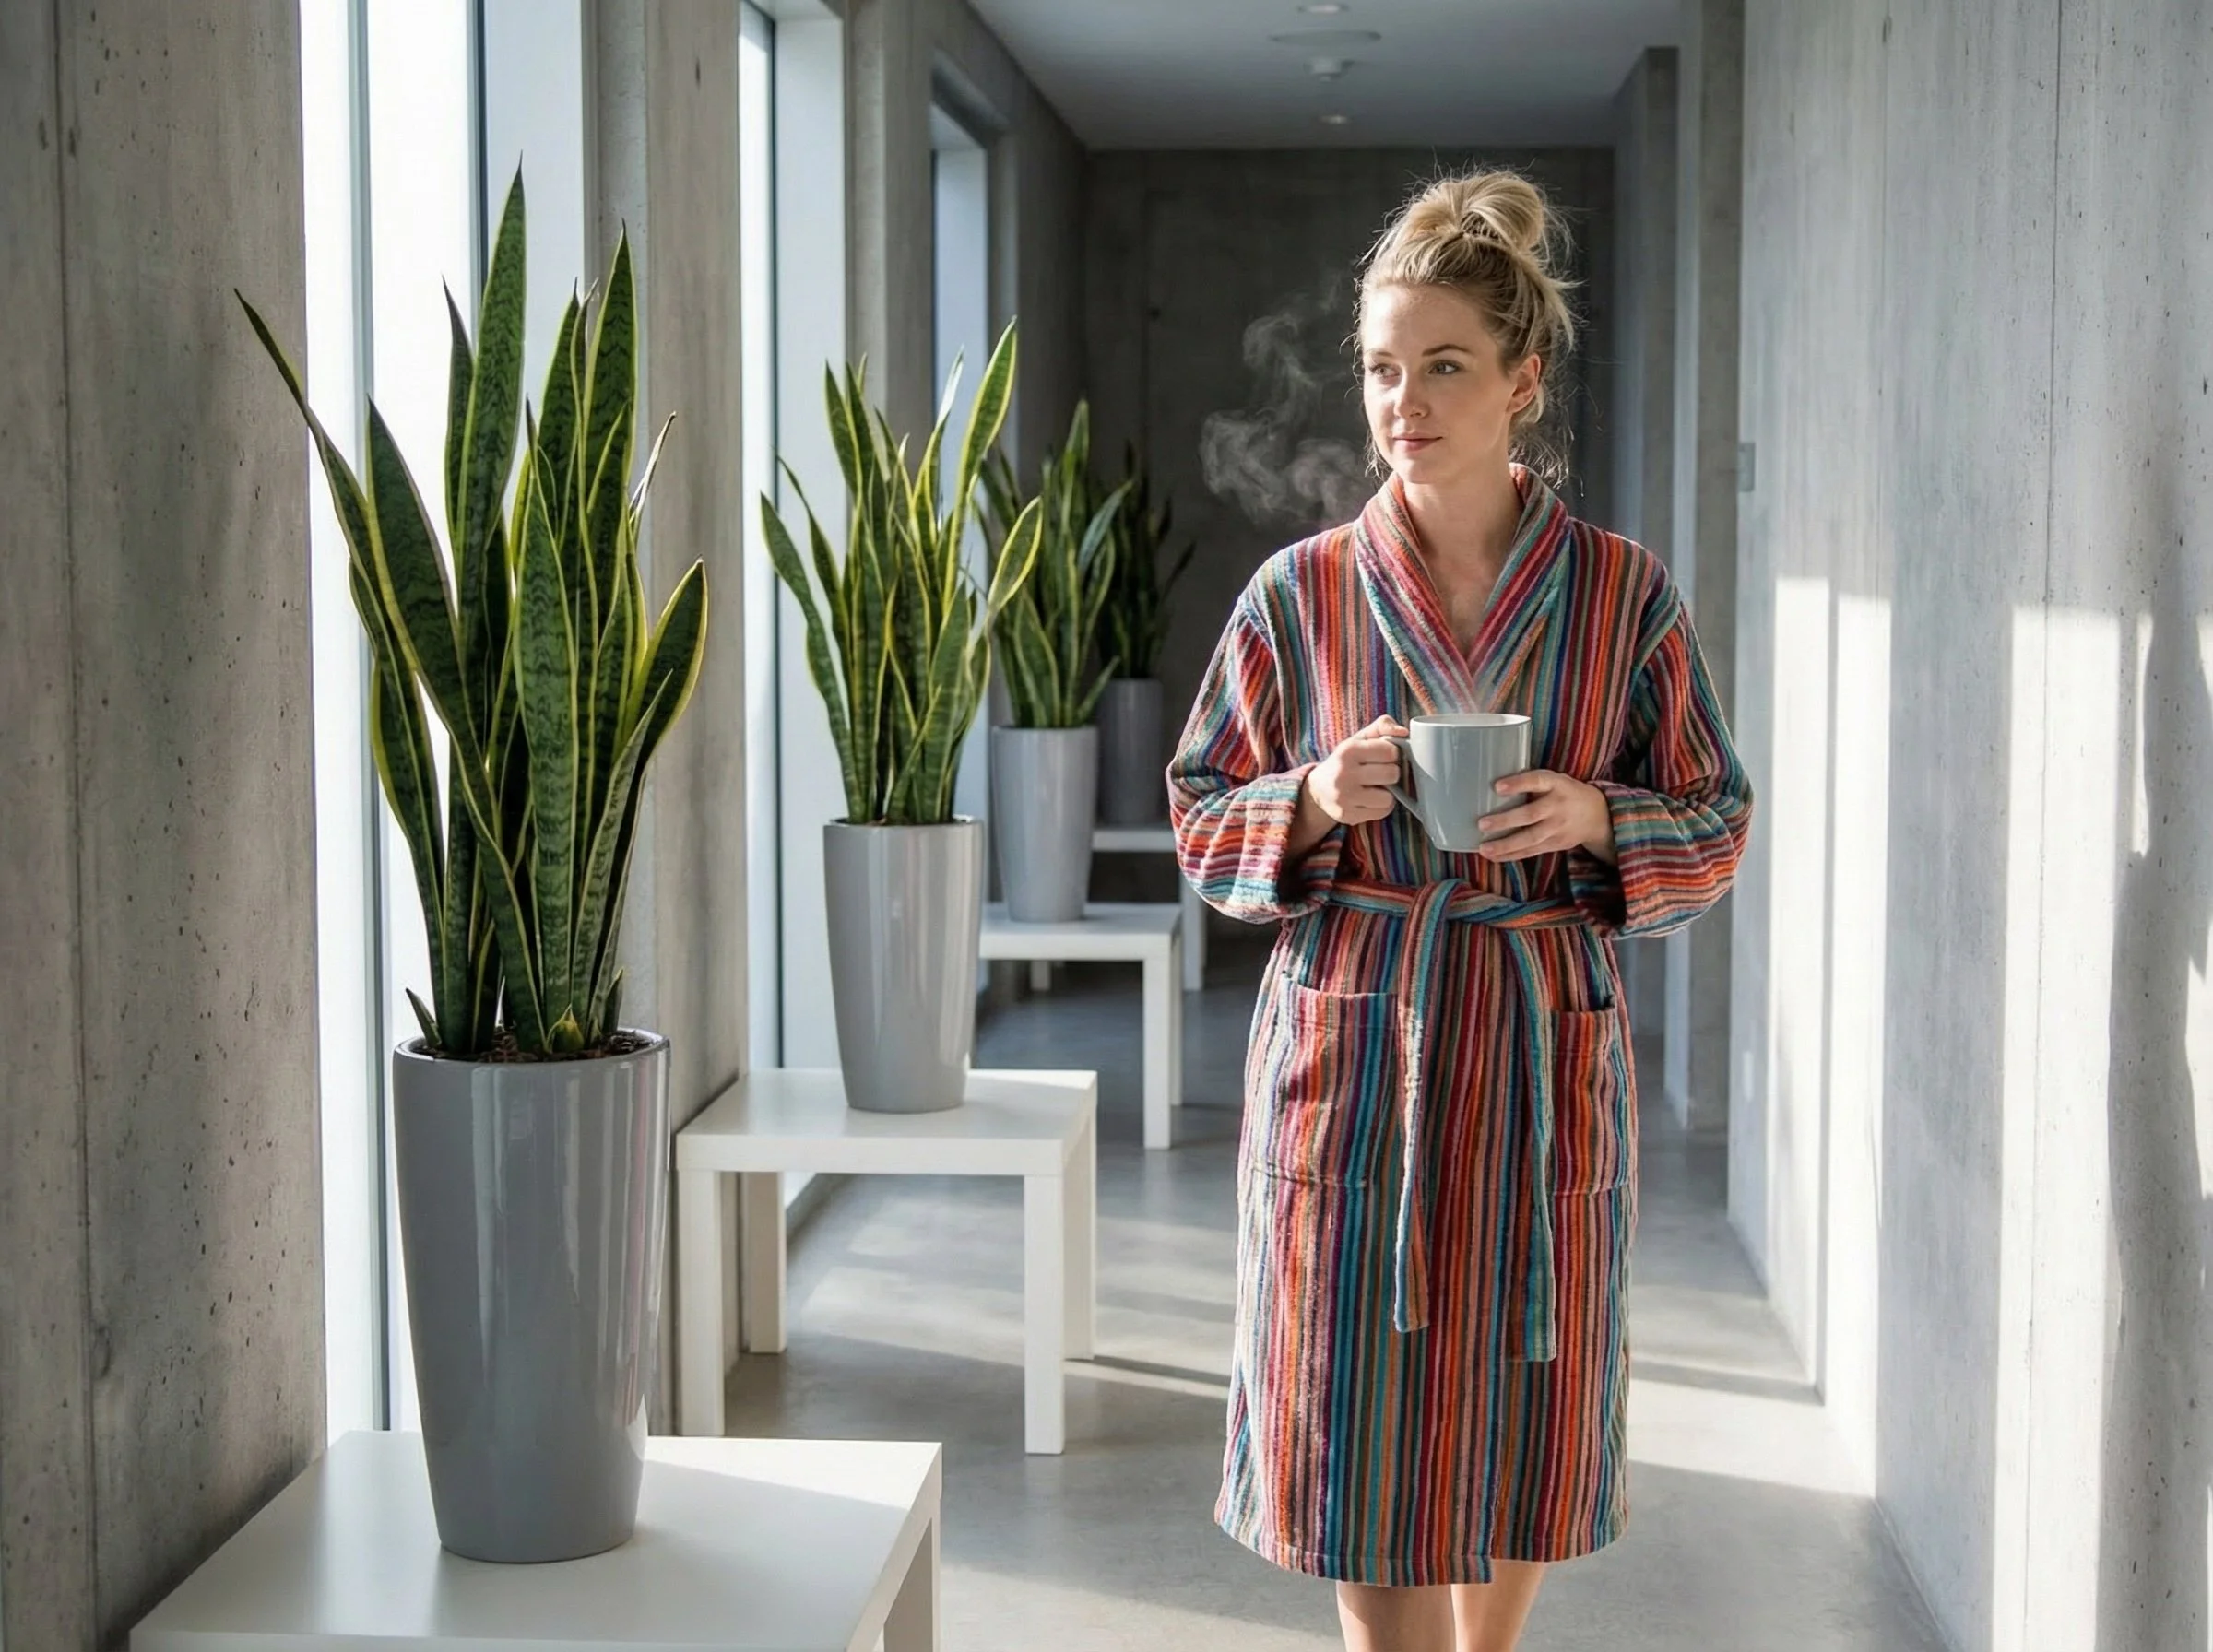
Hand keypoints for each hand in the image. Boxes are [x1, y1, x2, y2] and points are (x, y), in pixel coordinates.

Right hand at [1304, 717, 1407, 826]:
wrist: (1318, 789)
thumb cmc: (1346, 761)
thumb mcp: (1359, 738)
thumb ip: (1382, 726)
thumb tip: (1404, 732)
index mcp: (1348, 751)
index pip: (1390, 751)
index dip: (1392, 754)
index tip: (1384, 756)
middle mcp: (1343, 774)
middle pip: (1392, 774)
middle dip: (1392, 773)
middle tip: (1382, 772)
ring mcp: (1345, 798)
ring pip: (1389, 797)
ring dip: (1388, 792)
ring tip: (1376, 787)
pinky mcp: (1348, 816)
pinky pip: (1382, 812)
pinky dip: (1381, 806)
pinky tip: (1371, 800)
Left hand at [1477, 770, 1616, 862]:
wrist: (1597, 815)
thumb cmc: (1566, 792)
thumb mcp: (1556, 780)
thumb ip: (1533, 782)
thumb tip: (1493, 786)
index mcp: (1557, 784)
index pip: (1537, 781)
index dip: (1518, 784)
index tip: (1497, 787)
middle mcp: (1558, 806)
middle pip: (1530, 815)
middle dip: (1505, 821)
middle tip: (1482, 824)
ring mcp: (1557, 828)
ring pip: (1529, 838)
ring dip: (1505, 845)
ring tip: (1484, 849)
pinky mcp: (1555, 844)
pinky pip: (1531, 851)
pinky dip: (1511, 855)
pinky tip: (1494, 857)